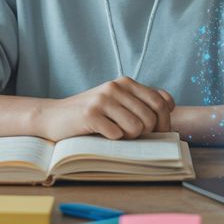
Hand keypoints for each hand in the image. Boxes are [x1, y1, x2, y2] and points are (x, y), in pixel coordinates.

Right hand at [35, 77, 174, 140]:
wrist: (53, 117)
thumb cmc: (90, 115)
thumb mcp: (118, 103)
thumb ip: (141, 101)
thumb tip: (170, 106)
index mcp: (127, 83)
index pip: (163, 102)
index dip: (165, 122)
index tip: (156, 133)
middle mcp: (116, 86)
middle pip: (151, 118)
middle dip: (145, 134)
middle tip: (128, 136)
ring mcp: (103, 99)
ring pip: (136, 128)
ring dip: (127, 138)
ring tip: (113, 133)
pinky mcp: (90, 114)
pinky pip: (117, 135)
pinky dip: (111, 140)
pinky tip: (100, 134)